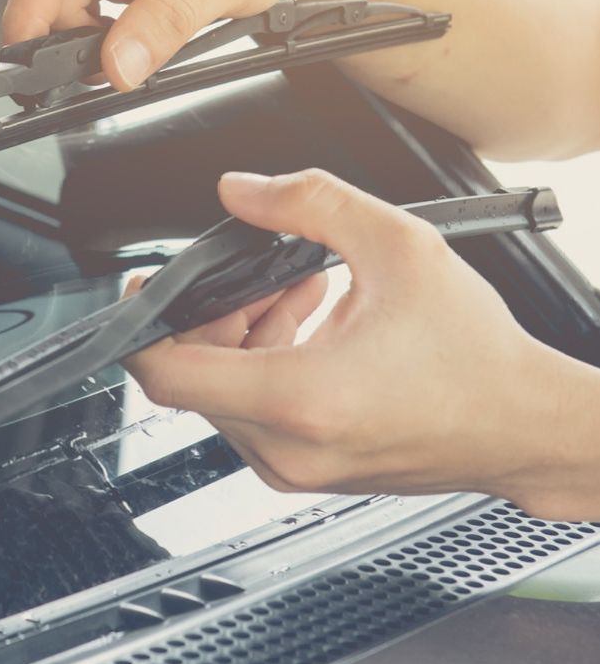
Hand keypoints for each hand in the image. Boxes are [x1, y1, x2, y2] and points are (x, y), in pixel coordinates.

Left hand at [123, 169, 581, 513]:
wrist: (526, 427)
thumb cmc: (477, 358)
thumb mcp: (396, 246)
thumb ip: (308, 202)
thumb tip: (242, 190)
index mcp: (298, 399)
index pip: (166, 375)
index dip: (137, 326)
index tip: (139, 292)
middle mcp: (287, 446)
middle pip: (192, 375)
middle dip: (210, 313)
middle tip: (253, 275)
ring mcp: (296, 468)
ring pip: (221, 393)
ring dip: (240, 333)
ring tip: (295, 290)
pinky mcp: (308, 473)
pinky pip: (253, 413)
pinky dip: (263, 363)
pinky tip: (308, 322)